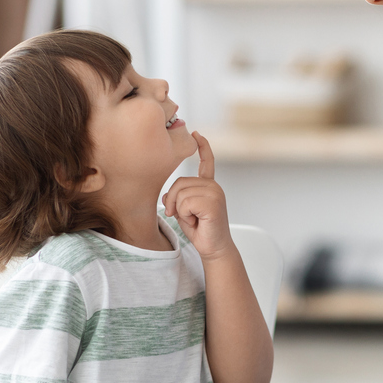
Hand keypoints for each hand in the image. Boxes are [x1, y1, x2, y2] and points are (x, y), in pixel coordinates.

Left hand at [162, 132, 233, 260]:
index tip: (197, 134)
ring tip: (194, 219)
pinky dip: (186, 215)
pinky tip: (198, 221)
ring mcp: (215, 192)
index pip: (206, 162)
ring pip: (181, 194)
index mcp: (208, 185)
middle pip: (179, 182)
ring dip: (180, 210)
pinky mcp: (213, 202)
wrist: (214, 248)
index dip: (202, 147)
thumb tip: (167, 196)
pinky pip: (186, 202)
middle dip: (174, 202)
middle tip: (184, 216)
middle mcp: (213, 186)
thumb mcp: (183, 211)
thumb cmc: (200, 230)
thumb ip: (176, 198)